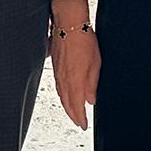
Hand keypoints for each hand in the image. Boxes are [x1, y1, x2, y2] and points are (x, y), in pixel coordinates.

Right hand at [50, 0, 98, 128]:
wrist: (69, 25)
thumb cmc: (84, 40)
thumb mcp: (95, 64)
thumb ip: (92, 84)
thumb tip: (91, 100)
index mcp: (75, 81)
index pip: (77, 106)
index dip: (80, 118)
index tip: (84, 125)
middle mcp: (64, 80)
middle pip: (67, 104)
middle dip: (73, 115)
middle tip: (79, 123)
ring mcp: (58, 74)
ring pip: (62, 96)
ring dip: (67, 107)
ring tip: (73, 113)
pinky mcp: (55, 67)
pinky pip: (58, 87)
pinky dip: (62, 96)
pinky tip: (65, 95)